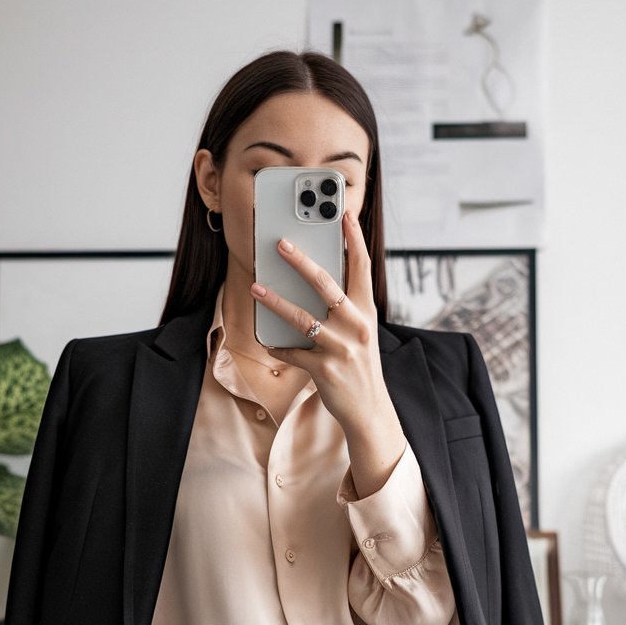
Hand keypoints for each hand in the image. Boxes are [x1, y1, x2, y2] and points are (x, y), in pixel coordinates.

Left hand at [250, 210, 407, 496]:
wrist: (369, 411)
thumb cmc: (360, 366)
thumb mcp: (360, 333)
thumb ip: (344, 308)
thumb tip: (313, 282)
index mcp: (366, 312)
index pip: (362, 268)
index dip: (353, 238)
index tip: (343, 213)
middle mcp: (356, 326)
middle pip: (327, 285)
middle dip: (302, 261)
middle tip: (280, 243)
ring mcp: (340, 348)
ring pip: (302, 318)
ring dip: (275, 301)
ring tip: (256, 286)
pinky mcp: (323, 370)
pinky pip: (292, 352)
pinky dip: (277, 346)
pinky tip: (265, 340)